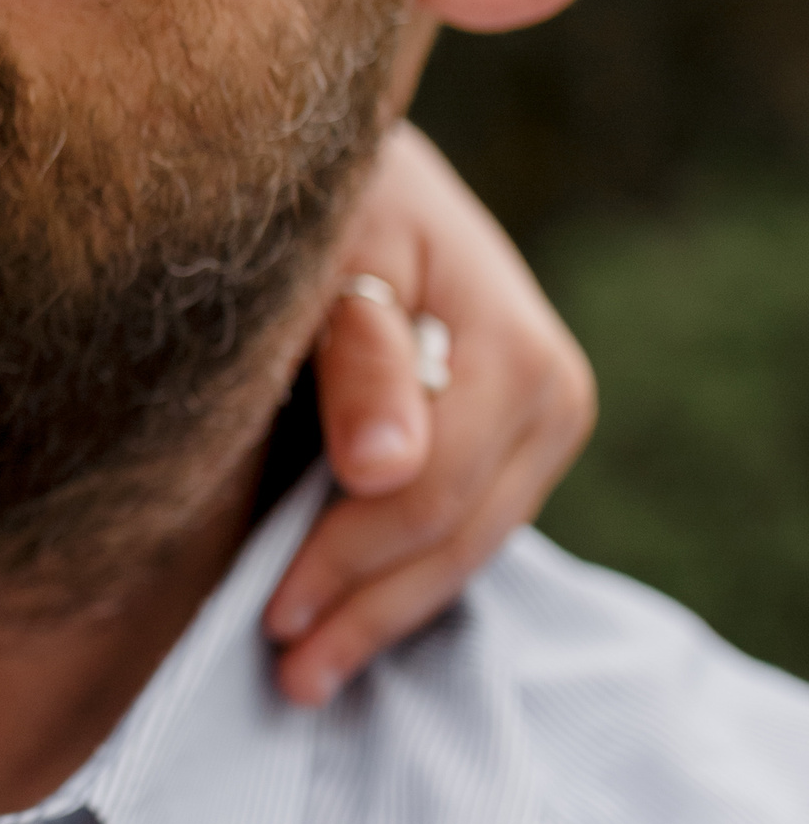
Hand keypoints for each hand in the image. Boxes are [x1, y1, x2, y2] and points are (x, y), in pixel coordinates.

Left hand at [263, 122, 593, 703]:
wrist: (354, 153)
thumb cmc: (326, 188)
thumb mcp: (332, 243)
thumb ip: (354, 350)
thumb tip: (381, 469)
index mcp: (511, 344)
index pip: (431, 488)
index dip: (348, 554)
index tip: (273, 605)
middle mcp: (548, 390)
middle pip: (455, 534)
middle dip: (366, 606)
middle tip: (284, 668)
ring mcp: (540, 420)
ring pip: (463, 547)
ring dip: (383, 611)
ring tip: (304, 669)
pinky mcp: (510, 439)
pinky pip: (460, 527)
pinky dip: (398, 574)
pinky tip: (343, 613)